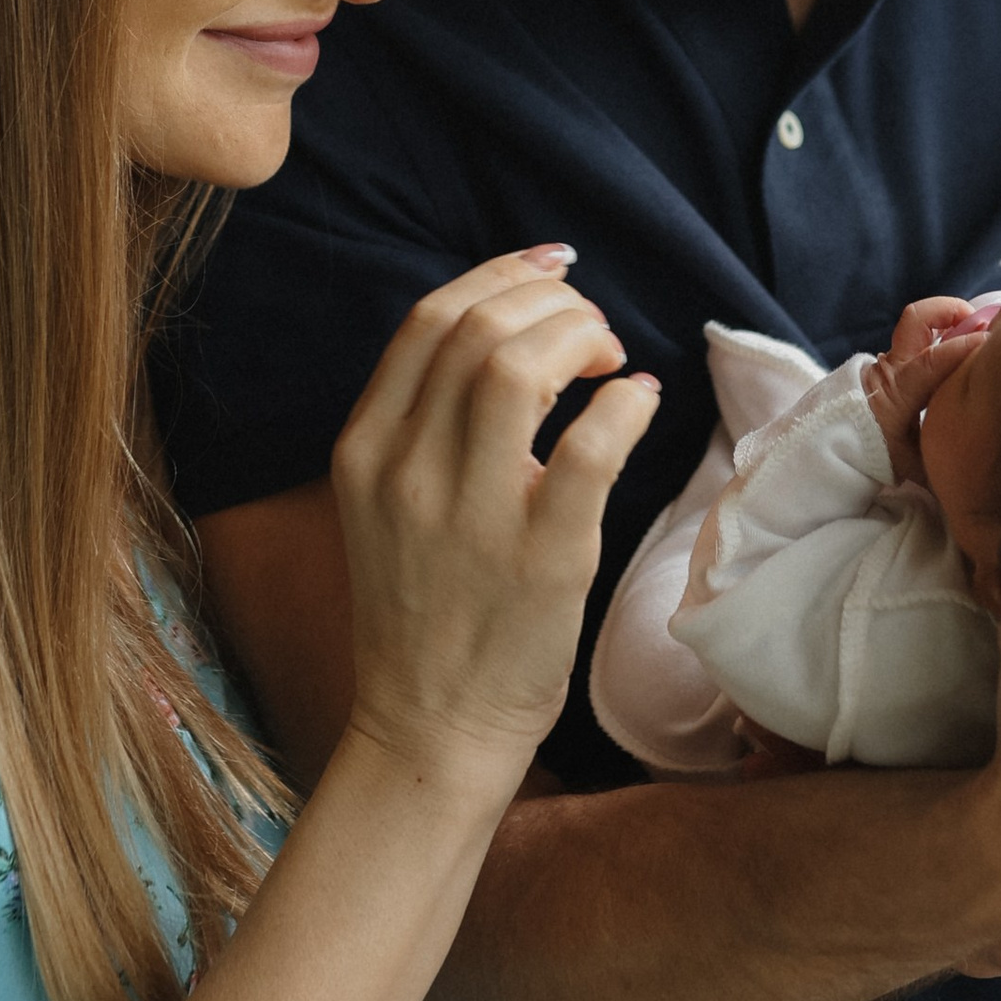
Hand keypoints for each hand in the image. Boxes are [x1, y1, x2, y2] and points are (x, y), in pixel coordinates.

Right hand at [331, 251, 661, 797]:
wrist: (430, 728)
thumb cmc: (425, 611)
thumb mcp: (389, 504)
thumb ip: (425, 424)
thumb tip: (508, 334)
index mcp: (365, 451)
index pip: (427, 322)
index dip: (498, 276)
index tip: (550, 272)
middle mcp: (406, 473)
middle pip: (476, 329)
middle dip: (548, 303)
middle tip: (590, 330)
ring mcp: (470, 516)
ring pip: (517, 369)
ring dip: (579, 338)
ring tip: (607, 359)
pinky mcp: (541, 559)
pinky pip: (587, 448)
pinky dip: (621, 405)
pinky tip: (635, 401)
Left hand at [862, 295, 984, 475]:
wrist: (833, 443)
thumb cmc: (875, 455)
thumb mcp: (913, 464)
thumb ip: (944, 462)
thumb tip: (975, 472)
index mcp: (897, 394)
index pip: (931, 361)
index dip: (963, 347)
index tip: (991, 342)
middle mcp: (892, 368)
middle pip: (916, 317)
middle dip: (951, 310)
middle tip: (981, 323)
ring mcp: (889, 359)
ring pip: (916, 321)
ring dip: (948, 318)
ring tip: (975, 330)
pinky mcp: (891, 358)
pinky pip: (918, 335)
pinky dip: (941, 331)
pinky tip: (962, 344)